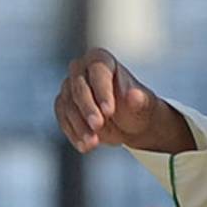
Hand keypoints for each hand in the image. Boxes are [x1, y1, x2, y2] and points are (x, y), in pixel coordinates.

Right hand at [54, 48, 193, 153]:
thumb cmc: (137, 107)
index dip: (102, 91)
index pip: (98, 71)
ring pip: (68, 105)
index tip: (109, 111)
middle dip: (88, 108)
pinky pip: (63, 118)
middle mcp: (81, 69)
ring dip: (79, 125)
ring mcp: (69, 87)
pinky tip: (84, 146)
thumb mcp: (144, 105)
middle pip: (78, 87)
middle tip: (98, 126)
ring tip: (92, 143)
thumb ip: (140, 100)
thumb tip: (134, 95)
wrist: (128, 122)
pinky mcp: (63, 105)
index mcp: (101, 60)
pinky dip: (73, 132)